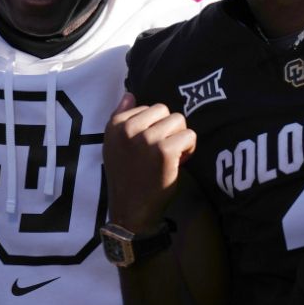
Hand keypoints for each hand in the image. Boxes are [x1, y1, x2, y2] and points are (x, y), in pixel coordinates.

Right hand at [102, 93, 195, 232]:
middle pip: (165, 110)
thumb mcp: (114, 146)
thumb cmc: (126, 177)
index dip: (154, 126)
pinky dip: (189, 149)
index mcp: (116, 125)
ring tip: (170, 157)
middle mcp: (129, 129)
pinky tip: (179, 163)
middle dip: (168, 129)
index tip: (148, 147)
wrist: (131, 211)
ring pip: (179, 121)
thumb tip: (130, 93)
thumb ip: (120, 117)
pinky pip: (190, 136)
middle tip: (161, 152)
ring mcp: (147, 139)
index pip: (148, 107)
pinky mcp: (165, 151)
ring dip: (179, 138)